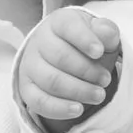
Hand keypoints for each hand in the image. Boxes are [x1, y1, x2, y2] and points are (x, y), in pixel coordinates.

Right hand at [17, 7, 119, 132]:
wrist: (65, 57)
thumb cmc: (85, 45)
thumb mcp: (99, 33)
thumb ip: (106, 32)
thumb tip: (105, 32)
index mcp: (58, 23)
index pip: (68, 27)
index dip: (84, 39)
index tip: (99, 51)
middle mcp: (39, 42)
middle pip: (60, 56)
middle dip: (87, 70)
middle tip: (106, 80)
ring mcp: (30, 66)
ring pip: (51, 81)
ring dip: (78, 91)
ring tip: (98, 95)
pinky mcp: (27, 88)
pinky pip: (39, 102)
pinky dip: (59, 108)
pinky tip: (78, 109)